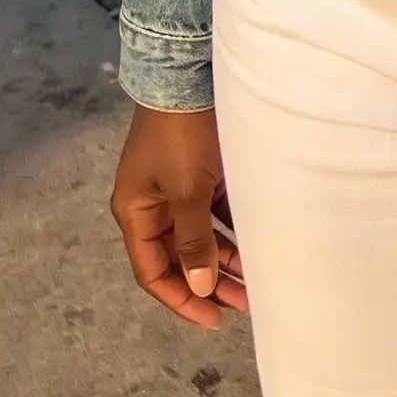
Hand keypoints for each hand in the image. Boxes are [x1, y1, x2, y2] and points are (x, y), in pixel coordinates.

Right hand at [111, 105, 247, 328]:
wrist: (189, 76)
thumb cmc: (181, 135)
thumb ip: (193, 241)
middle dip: (211, 284)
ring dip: (227, 260)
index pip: (153, 272)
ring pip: (203, 239)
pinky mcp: (202, 174)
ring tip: (258, 283)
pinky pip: (218, 216)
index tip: (215, 319)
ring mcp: (178, 190)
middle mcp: (153, 206)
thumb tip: (201, 287)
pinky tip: (260, 248)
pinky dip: (235, 233)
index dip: (182, 299)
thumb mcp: (187, 192)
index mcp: (136, 213)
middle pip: (180, 259)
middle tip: (246, 305)